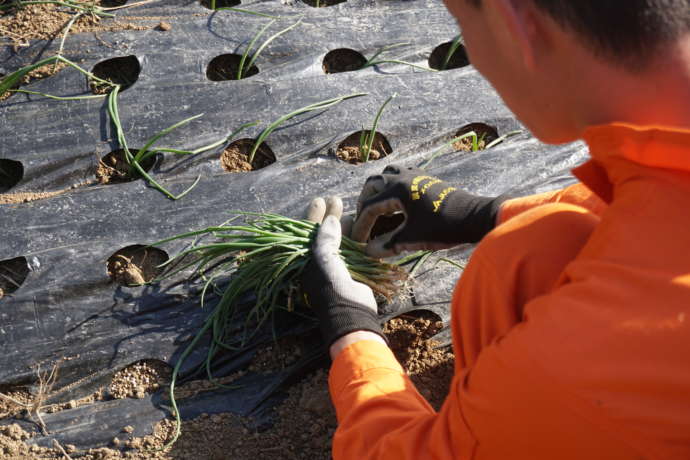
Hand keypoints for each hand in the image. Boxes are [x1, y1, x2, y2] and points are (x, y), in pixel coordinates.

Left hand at [302, 197, 386, 350]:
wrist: (351, 312)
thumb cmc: (331, 286)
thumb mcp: (324, 257)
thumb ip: (325, 236)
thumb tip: (330, 218)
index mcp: (306, 260)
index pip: (307, 232)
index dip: (313, 215)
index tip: (320, 200)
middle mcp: (319, 262)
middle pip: (323, 233)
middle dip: (329, 216)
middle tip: (335, 199)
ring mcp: (336, 266)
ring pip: (339, 239)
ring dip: (344, 224)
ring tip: (349, 208)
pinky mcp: (352, 271)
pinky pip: (352, 249)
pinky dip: (356, 237)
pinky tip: (360, 224)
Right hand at [351, 165, 507, 256]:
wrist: (475, 217)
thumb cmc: (443, 227)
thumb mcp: (412, 239)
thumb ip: (388, 245)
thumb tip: (368, 252)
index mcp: (397, 189)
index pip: (369, 207)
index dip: (361, 226)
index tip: (359, 242)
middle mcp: (404, 177)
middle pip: (373, 184)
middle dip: (365, 202)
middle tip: (364, 221)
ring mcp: (416, 176)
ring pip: (388, 175)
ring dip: (378, 190)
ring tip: (378, 208)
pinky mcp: (426, 179)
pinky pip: (403, 175)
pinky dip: (393, 186)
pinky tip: (397, 202)